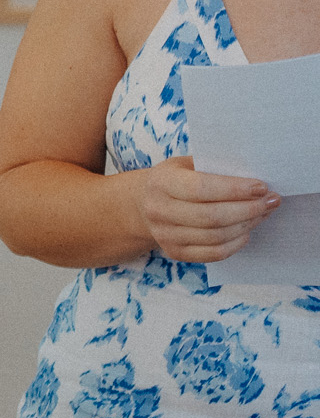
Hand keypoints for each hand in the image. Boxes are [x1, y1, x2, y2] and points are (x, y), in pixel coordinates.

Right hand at [138, 156, 277, 262]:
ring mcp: (165, 235)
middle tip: (271, 201)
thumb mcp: (187, 164)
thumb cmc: (177, 178)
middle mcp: (158, 210)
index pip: (200, 189)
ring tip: (263, 213)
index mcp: (161, 182)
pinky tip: (246, 231)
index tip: (261, 187)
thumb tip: (254, 179)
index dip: (234, 190)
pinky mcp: (175, 252)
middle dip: (248, 209)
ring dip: (246, 225)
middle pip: (211, 217)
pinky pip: (214, 253)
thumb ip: (214, 169)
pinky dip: (236, 243)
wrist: (145, 203)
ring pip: (215, 236)